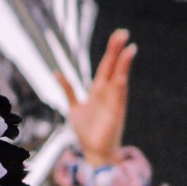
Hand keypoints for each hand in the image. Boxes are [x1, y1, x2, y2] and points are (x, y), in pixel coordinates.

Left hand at [58, 29, 135, 165]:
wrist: (94, 153)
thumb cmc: (88, 131)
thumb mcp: (74, 107)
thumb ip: (68, 90)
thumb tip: (57, 73)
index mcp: (100, 91)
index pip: (107, 66)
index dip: (111, 51)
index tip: (119, 34)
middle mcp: (109, 94)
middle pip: (114, 68)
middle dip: (118, 51)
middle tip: (123, 33)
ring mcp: (114, 104)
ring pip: (119, 80)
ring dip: (124, 66)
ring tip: (129, 49)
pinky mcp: (116, 116)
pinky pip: (118, 101)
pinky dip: (120, 89)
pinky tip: (121, 78)